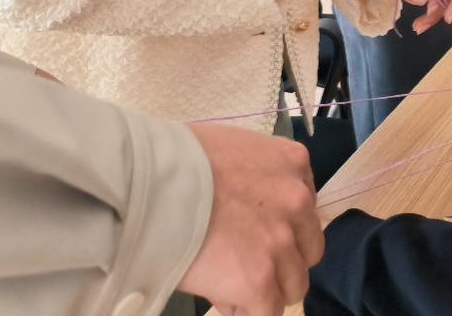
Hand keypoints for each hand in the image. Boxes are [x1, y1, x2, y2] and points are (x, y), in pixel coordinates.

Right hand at [178, 123, 321, 315]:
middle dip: (281, 261)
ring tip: (228, 285)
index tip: (253, 237)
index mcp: (293, 163)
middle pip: (307, 249)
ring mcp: (281, 241)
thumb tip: (248, 213)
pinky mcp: (259, 279)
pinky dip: (245, 310)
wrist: (145, 184)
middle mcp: (298, 201)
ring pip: (293, 284)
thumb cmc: (174, 160)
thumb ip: (255, 179)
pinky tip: (220, 298)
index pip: (304, 210)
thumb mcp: (232, 151)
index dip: (280, 230)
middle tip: (244, 264)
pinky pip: (267, 311)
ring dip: (265, 289)